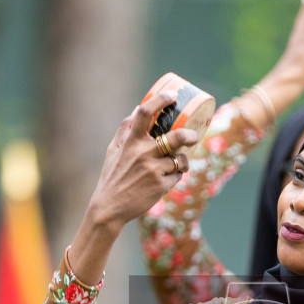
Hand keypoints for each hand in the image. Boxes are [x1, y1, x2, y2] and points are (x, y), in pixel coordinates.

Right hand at [84, 92, 199, 232]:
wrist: (109, 208)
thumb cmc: (112, 176)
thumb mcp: (113, 150)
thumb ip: (125, 130)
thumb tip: (138, 109)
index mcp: (130, 141)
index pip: (146, 113)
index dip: (161, 100)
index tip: (172, 95)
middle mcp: (143, 153)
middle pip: (176, 136)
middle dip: (190, 135)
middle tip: (194, 136)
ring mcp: (153, 170)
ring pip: (181, 159)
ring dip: (184, 161)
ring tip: (180, 163)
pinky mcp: (160, 186)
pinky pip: (177, 176)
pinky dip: (176, 176)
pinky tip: (168, 179)